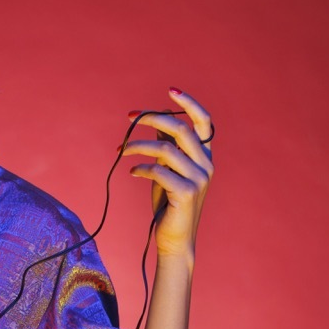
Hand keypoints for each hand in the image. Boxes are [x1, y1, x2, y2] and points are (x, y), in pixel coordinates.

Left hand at [123, 88, 213, 260]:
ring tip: (122, 151)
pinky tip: (132, 172)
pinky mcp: (186, 193)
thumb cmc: (168, 202)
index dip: (189, 104)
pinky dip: (140, 168)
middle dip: (152, 119)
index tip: (171, 90)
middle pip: (180, 129)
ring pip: (165, 149)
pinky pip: (158, 171)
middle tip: (130, 118)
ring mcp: (199, 179)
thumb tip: (154, 118)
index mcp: (205, 156)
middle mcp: (207, 165)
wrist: (174, 238)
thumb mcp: (167, 169)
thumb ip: (166, 145)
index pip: (204, 122)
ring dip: (138, 146)